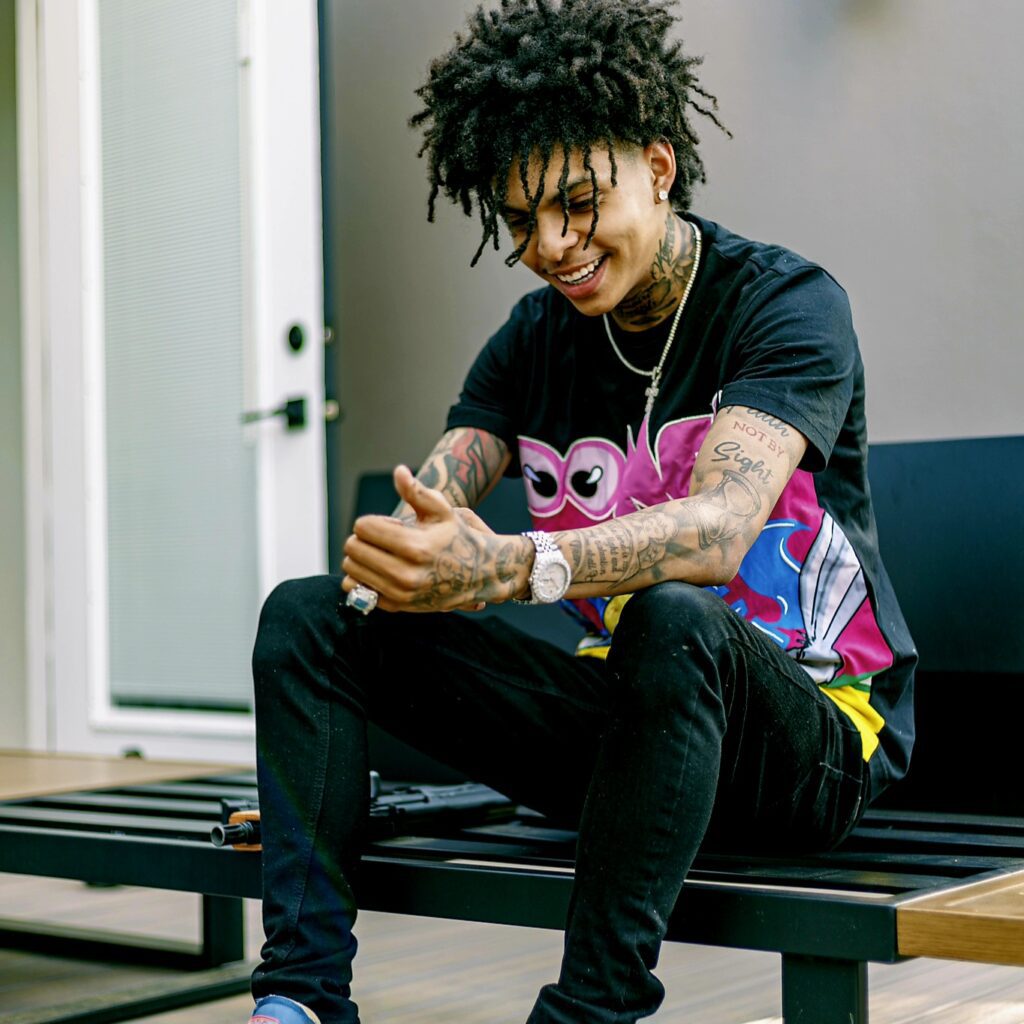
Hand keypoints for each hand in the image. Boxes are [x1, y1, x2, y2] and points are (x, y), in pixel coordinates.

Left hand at [341, 465, 529, 612]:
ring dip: (360, 558)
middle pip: (353, 549)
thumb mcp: (442, 511)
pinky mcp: (397, 606)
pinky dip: (362, 578)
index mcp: (415, 546)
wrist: (479, 575)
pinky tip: (380, 571)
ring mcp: (400, 594)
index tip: (386, 524)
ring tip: (382, 554)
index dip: (370, 521)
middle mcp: (405, 574)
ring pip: (351, 570)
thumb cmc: (457, 537)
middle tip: (381, 539)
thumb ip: (417, 492)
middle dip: (362, 539)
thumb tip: (399, 471)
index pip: (363, 528)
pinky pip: (357, 591)